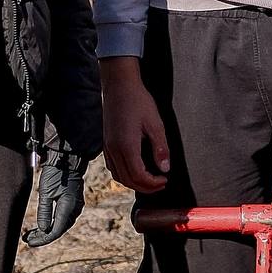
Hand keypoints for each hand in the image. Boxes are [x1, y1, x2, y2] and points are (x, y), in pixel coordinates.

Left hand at [23, 151, 88, 246]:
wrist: (67, 160)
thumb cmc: (55, 174)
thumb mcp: (46, 192)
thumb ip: (45, 212)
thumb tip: (44, 230)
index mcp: (68, 208)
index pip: (55, 231)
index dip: (42, 239)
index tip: (30, 242)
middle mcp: (74, 210)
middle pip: (58, 230)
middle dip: (42, 236)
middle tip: (27, 240)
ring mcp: (75, 207)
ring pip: (60, 225)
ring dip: (46, 231)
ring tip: (31, 234)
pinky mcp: (72, 204)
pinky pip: (62, 219)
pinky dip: (51, 223)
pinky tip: (41, 226)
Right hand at [101, 57, 170, 191]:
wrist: (118, 85)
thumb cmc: (137, 100)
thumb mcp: (155, 123)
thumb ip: (160, 148)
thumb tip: (165, 168)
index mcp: (127, 146)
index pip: (139, 176)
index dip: (153, 183)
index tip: (165, 179)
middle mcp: (114, 149)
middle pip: (128, 180)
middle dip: (146, 187)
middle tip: (160, 183)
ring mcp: (108, 147)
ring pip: (118, 176)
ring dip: (134, 182)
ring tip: (149, 180)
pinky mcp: (106, 143)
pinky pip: (113, 167)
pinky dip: (124, 174)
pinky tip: (134, 169)